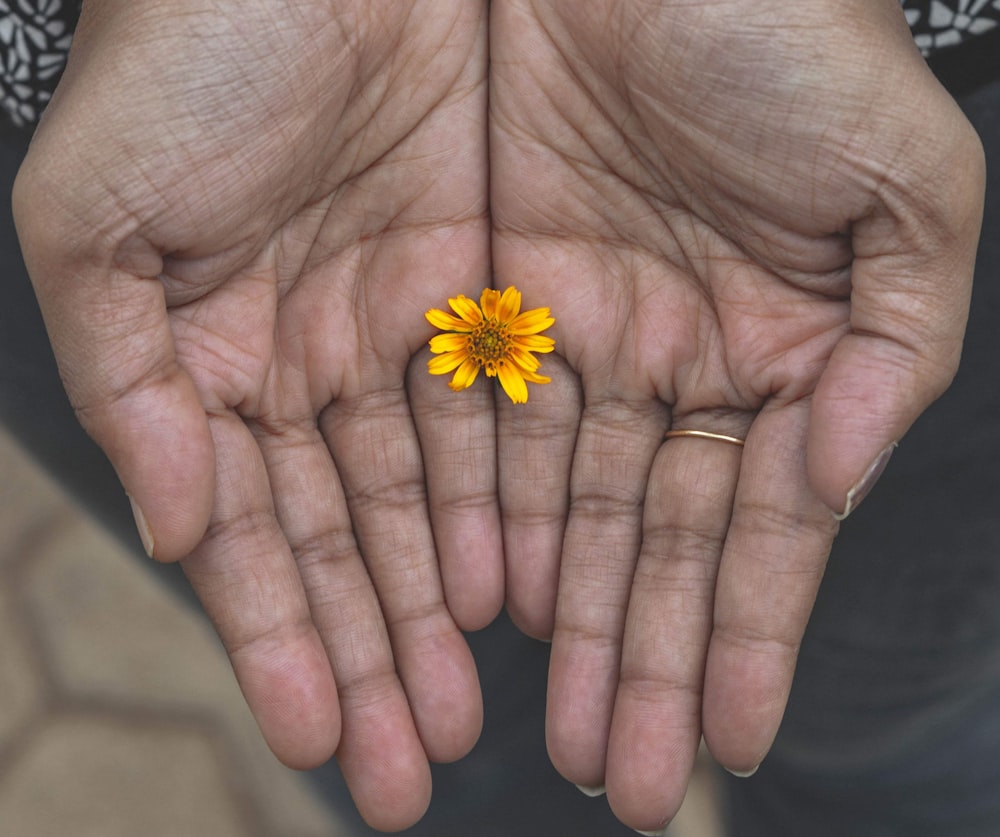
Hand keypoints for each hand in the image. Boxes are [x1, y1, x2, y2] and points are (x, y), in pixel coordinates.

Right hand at [14, 1, 498, 828]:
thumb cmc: (183, 59)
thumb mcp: (98, 223)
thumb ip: (128, 385)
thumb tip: (178, 530)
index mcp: (216, 366)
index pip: (255, 540)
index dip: (283, 643)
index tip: (318, 744)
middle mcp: (314, 369)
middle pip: (353, 547)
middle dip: (375, 661)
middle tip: (409, 774)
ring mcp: (403, 337)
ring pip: (432, 508)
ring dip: (443, 616)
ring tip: (467, 720)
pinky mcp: (485, 292)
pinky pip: (502, 425)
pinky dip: (506, 513)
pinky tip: (519, 601)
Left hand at [490, 0, 983, 829]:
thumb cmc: (791, 32)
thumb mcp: (905, 183)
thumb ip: (897, 342)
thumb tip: (852, 466)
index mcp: (783, 351)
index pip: (758, 528)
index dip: (743, 635)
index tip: (725, 739)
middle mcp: (682, 365)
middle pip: (655, 545)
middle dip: (643, 664)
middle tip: (625, 781)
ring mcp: (587, 341)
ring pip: (566, 513)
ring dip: (568, 628)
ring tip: (557, 736)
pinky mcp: (500, 302)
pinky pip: (490, 435)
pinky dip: (491, 522)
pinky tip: (494, 611)